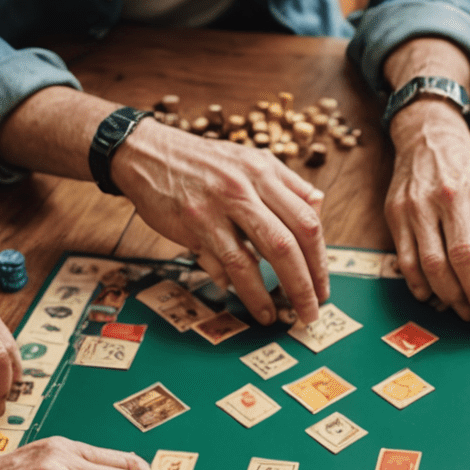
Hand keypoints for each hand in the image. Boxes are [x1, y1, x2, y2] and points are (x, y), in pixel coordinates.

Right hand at [113, 120, 327, 327]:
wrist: (146, 153)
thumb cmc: (204, 164)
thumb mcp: (250, 161)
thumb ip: (287, 185)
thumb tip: (319, 211)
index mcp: (266, 171)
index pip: (308, 219)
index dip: (320, 258)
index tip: (322, 284)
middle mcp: (247, 186)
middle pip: (289, 242)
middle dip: (306, 283)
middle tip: (311, 310)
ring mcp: (220, 205)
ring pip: (258, 257)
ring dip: (272, 294)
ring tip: (279, 316)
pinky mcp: (195, 222)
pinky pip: (225, 262)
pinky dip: (240, 287)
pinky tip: (248, 302)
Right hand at [385, 100, 469, 335]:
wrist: (427, 136)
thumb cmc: (467, 173)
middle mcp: (451, 198)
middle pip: (465, 261)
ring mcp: (420, 206)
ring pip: (434, 265)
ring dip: (451, 299)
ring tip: (465, 314)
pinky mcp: (396, 213)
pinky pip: (408, 260)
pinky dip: (421, 286)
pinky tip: (434, 298)